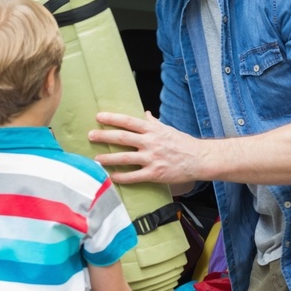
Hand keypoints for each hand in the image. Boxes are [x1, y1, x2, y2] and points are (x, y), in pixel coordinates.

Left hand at [87, 111, 202, 185]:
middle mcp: (151, 143)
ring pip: (125, 158)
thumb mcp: (167, 129)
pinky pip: (134, 176)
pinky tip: (112, 177)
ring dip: (108, 158)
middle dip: (104, 136)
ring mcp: (152, 159)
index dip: (113, 118)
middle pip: (123, 138)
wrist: (200, 159)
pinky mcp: (155, 174)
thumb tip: (144, 114)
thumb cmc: (183, 143)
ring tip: (96, 158)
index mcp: (152, 130)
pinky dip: (122, 177)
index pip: (129, 121)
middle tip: (90, 135)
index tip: (99, 117)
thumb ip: (153, 123)